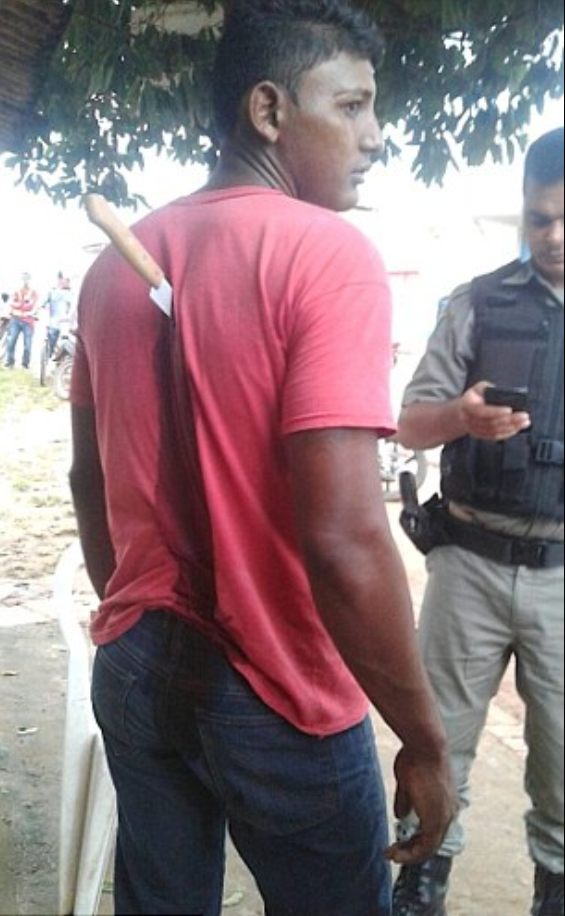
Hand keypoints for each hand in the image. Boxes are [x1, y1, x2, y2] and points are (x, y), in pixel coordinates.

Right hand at [385, 746, 457, 865]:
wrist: (425, 744)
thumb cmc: (415, 755)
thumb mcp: (407, 782)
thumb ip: (406, 800)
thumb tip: (401, 815)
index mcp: (444, 801)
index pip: (432, 827)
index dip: (415, 837)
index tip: (400, 840)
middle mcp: (449, 812)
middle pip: (432, 841)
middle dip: (411, 849)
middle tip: (394, 853)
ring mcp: (444, 817)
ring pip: (429, 847)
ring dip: (409, 854)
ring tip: (392, 855)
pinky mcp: (437, 821)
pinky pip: (425, 848)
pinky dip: (410, 854)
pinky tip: (397, 853)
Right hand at [458, 381, 530, 441]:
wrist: (464, 409)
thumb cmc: (475, 396)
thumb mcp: (479, 387)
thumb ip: (489, 389)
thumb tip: (505, 394)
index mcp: (467, 405)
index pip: (482, 411)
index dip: (496, 411)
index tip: (510, 409)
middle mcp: (468, 420)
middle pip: (491, 423)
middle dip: (510, 420)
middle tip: (524, 416)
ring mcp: (473, 429)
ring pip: (494, 431)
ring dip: (511, 428)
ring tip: (525, 422)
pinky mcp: (480, 435)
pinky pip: (495, 437)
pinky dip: (507, 433)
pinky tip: (517, 428)